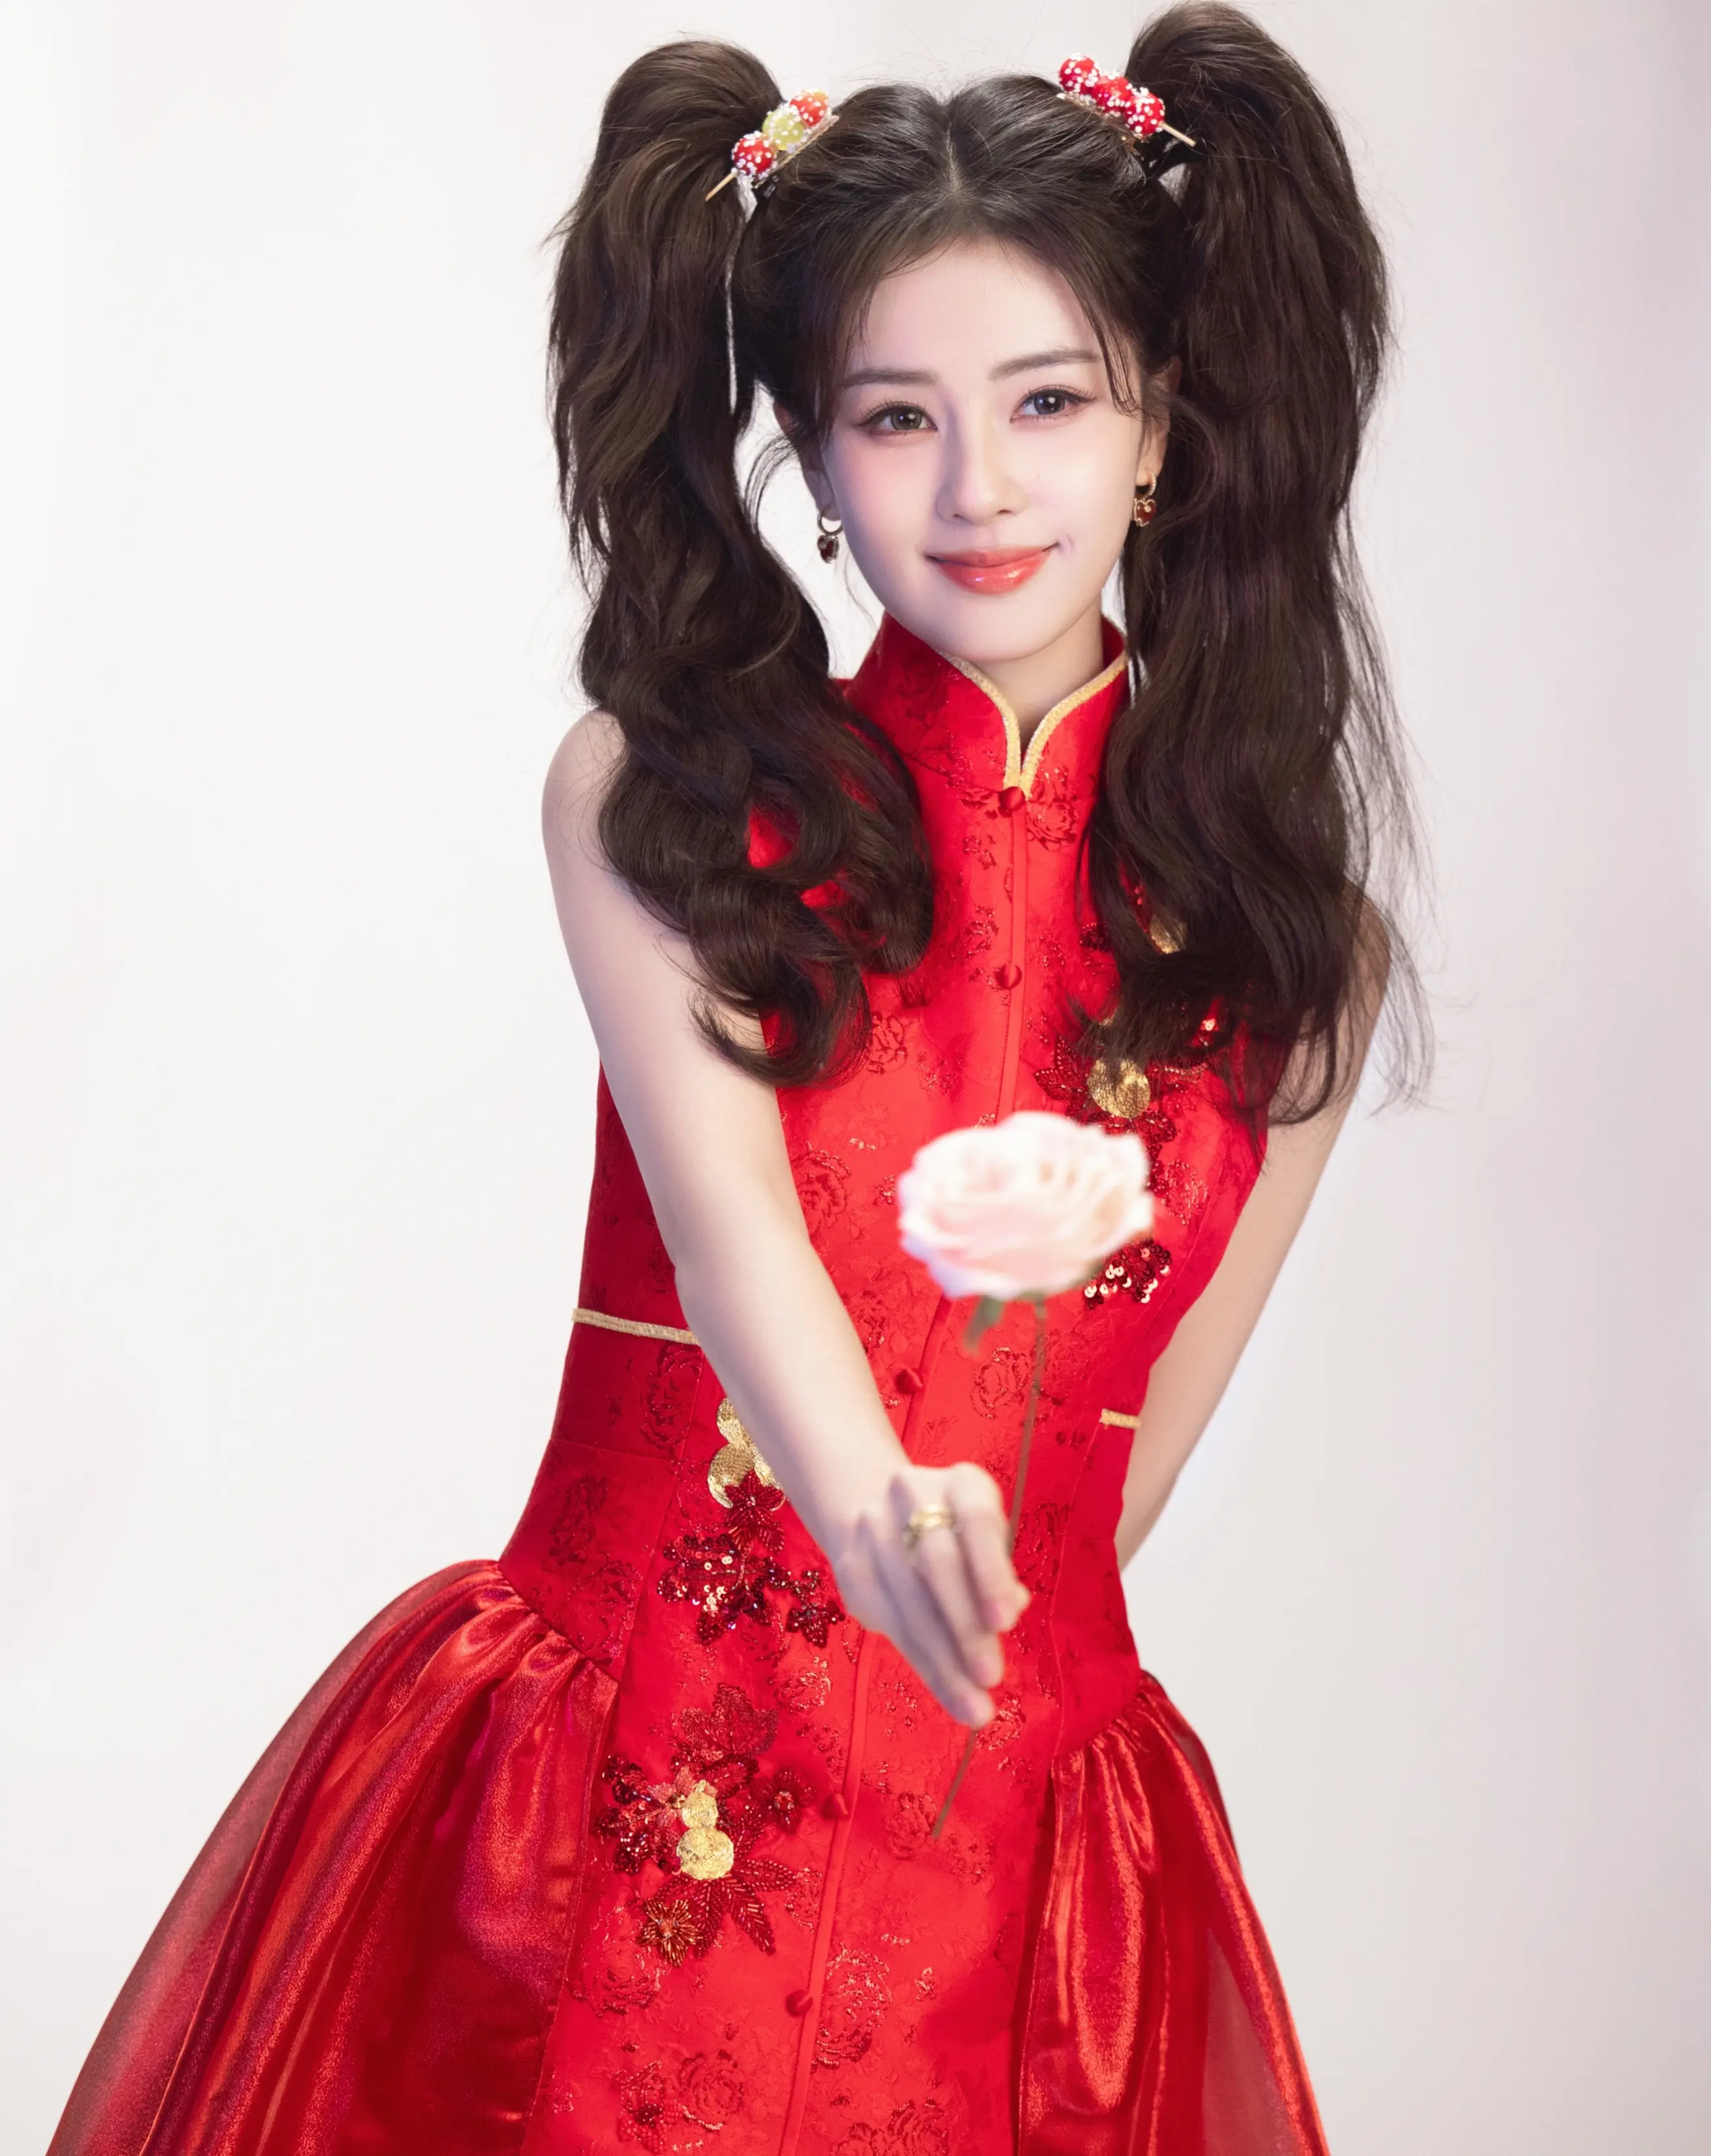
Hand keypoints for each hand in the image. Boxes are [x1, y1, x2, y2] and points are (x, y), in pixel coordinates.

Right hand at [823, 1462, 1030, 1726]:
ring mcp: (874, 1527)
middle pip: (937, 1563)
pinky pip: (889, 1623)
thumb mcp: (988, 1543)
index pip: (977, 1520)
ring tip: (974, 1704)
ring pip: (910, 1602)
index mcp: (961, 1482)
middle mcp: (911, 1493)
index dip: (990, 1571)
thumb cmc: (960, 1536)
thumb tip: (1014, 1607)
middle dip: (965, 1626)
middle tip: (991, 1677)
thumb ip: (999, 1574)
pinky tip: (948, 1692)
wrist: (884, 1513)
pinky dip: (924, 1665)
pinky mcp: (852, 1566)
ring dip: (944, 1660)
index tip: (1006, 1622)